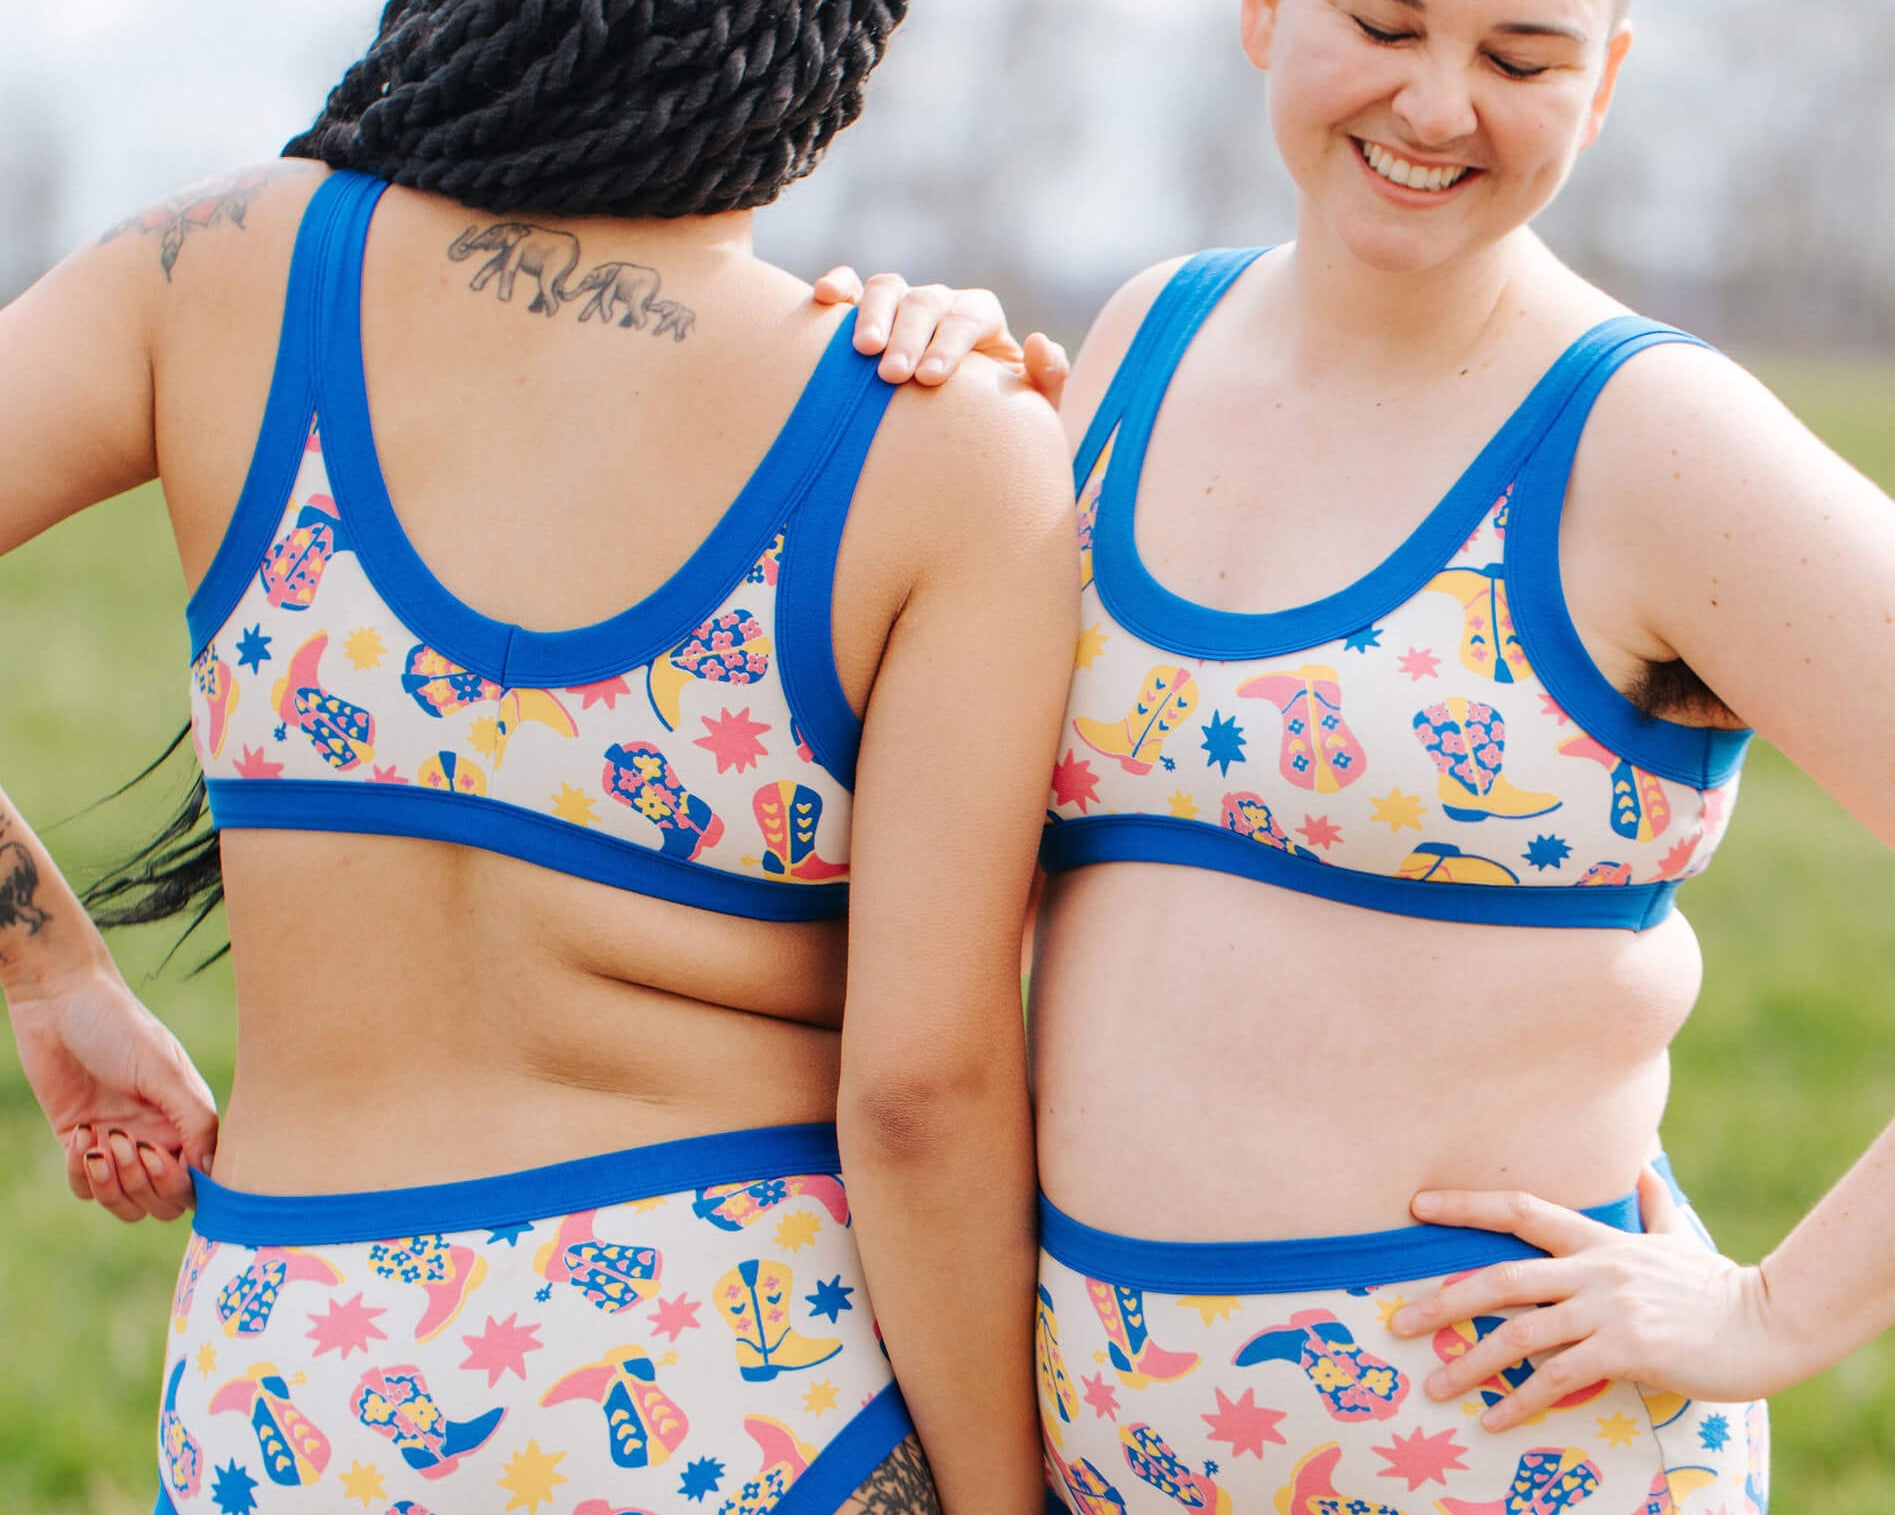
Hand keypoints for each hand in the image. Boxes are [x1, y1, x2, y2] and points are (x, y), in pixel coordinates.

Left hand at [8, 964, 216, 1220]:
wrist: (59, 1003)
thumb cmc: (120, 1028)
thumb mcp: (164, 1072)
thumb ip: (196, 1121)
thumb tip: (211, 1172)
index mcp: (188, 1120)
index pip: (200, 1181)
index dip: (181, 1183)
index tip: (158, 1151)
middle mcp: (158, 1137)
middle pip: (164, 1202)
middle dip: (143, 1184)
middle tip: (125, 1141)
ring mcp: (119, 1143)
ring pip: (126, 1203)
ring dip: (111, 1186)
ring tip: (98, 1143)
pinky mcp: (79, 1143)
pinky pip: (85, 1189)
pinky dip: (81, 1174)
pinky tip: (79, 1134)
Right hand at [814, 266, 1069, 403]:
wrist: (959, 438)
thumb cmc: (996, 422)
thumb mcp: (1031, 408)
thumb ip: (1046, 377)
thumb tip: (1041, 341)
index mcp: (982, 319)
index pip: (969, 316)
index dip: (950, 343)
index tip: (930, 379)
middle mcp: (942, 305)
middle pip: (926, 301)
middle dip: (909, 336)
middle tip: (893, 375)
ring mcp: (903, 307)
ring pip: (888, 288)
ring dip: (873, 314)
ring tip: (861, 351)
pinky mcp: (868, 316)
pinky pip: (853, 290)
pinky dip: (839, 287)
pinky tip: (826, 298)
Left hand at [1386, 1169, 1801, 1426]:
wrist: (1768, 1323)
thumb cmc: (1716, 1285)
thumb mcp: (1676, 1237)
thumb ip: (1651, 1204)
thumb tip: (1645, 1165)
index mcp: (1597, 1240)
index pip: (1520, 1209)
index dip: (1466, 1205)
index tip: (1416, 1206)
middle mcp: (1594, 1269)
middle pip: (1502, 1277)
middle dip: (1444, 1300)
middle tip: (1399, 1321)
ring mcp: (1609, 1308)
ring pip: (1522, 1332)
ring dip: (1472, 1361)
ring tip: (1435, 1385)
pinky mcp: (1628, 1349)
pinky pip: (1560, 1376)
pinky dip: (1522, 1399)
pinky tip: (1494, 1418)